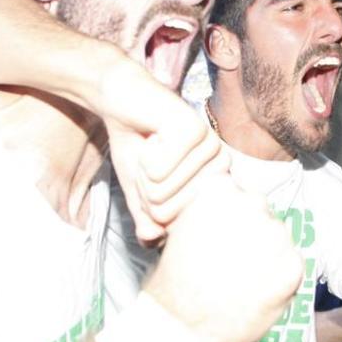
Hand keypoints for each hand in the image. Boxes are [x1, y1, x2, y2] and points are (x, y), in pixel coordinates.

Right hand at [99, 58, 226, 243]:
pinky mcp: (194, 129)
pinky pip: (158, 169)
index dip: (149, 204)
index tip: (151, 176)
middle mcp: (219, 166)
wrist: (122, 101)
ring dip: (141, 169)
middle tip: (149, 158)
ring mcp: (211, 146)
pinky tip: (151, 133)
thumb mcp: (140, 192)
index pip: (172, 223)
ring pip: (160, 190)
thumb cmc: (137, 145)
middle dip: (143, 187)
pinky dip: (143, 154)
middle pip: (164, 210)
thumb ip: (149, 219)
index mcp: (214, 183)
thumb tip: (152, 240)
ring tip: (151, 145)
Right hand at [143, 173, 302, 341]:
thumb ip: (211, 213)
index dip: (233, 219)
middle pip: (261, 214)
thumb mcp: (180, 228)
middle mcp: (251, 203)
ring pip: (279, 239)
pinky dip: (279, 280)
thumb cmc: (174, 281)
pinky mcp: (293, 264)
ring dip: (269, 256)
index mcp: (220, 189)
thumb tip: (231, 213)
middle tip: (234, 263)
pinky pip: (292, 266)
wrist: (180, 326)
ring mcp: (275, 233)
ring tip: (243, 281)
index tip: (224, 238)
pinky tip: (255, 293)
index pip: (238, 195)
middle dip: (252, 235)